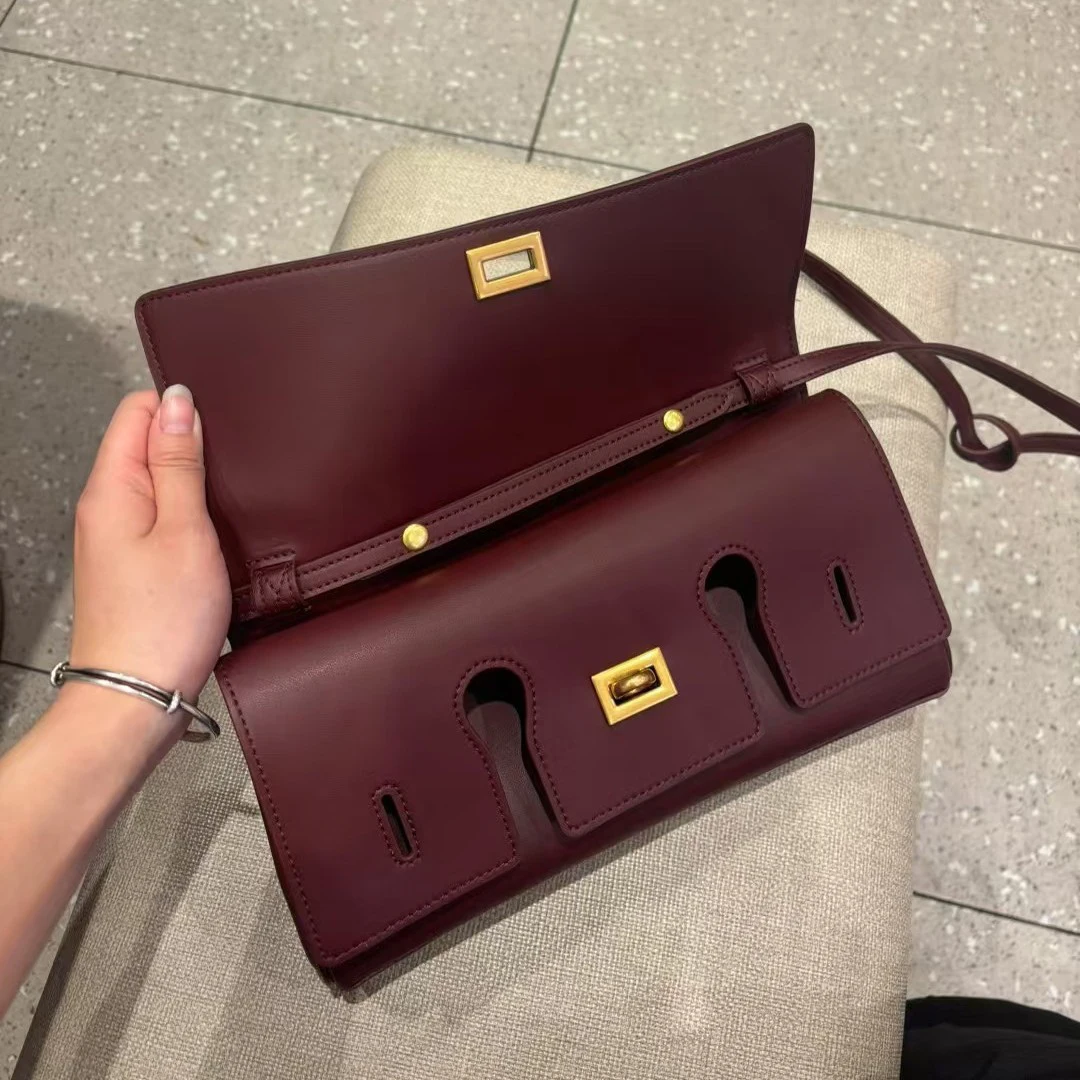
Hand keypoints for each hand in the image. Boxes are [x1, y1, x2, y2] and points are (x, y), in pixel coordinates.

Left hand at [69, 386, 230, 711]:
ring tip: (221, 513)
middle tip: (224, 482)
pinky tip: (209, 541)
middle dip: (189, 448)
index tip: (216, 440)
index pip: (136, 411)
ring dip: (192, 487)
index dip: (179, 412)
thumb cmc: (162, 623)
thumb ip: (181, 463)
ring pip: (155, 484)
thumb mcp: (185, 529)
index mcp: (110, 489)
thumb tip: (177, 403)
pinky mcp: (130, 567)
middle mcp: (103, 509)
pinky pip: (159, 519)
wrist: (137, 696)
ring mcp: (114, 539)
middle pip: (144, 445)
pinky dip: (187, 519)